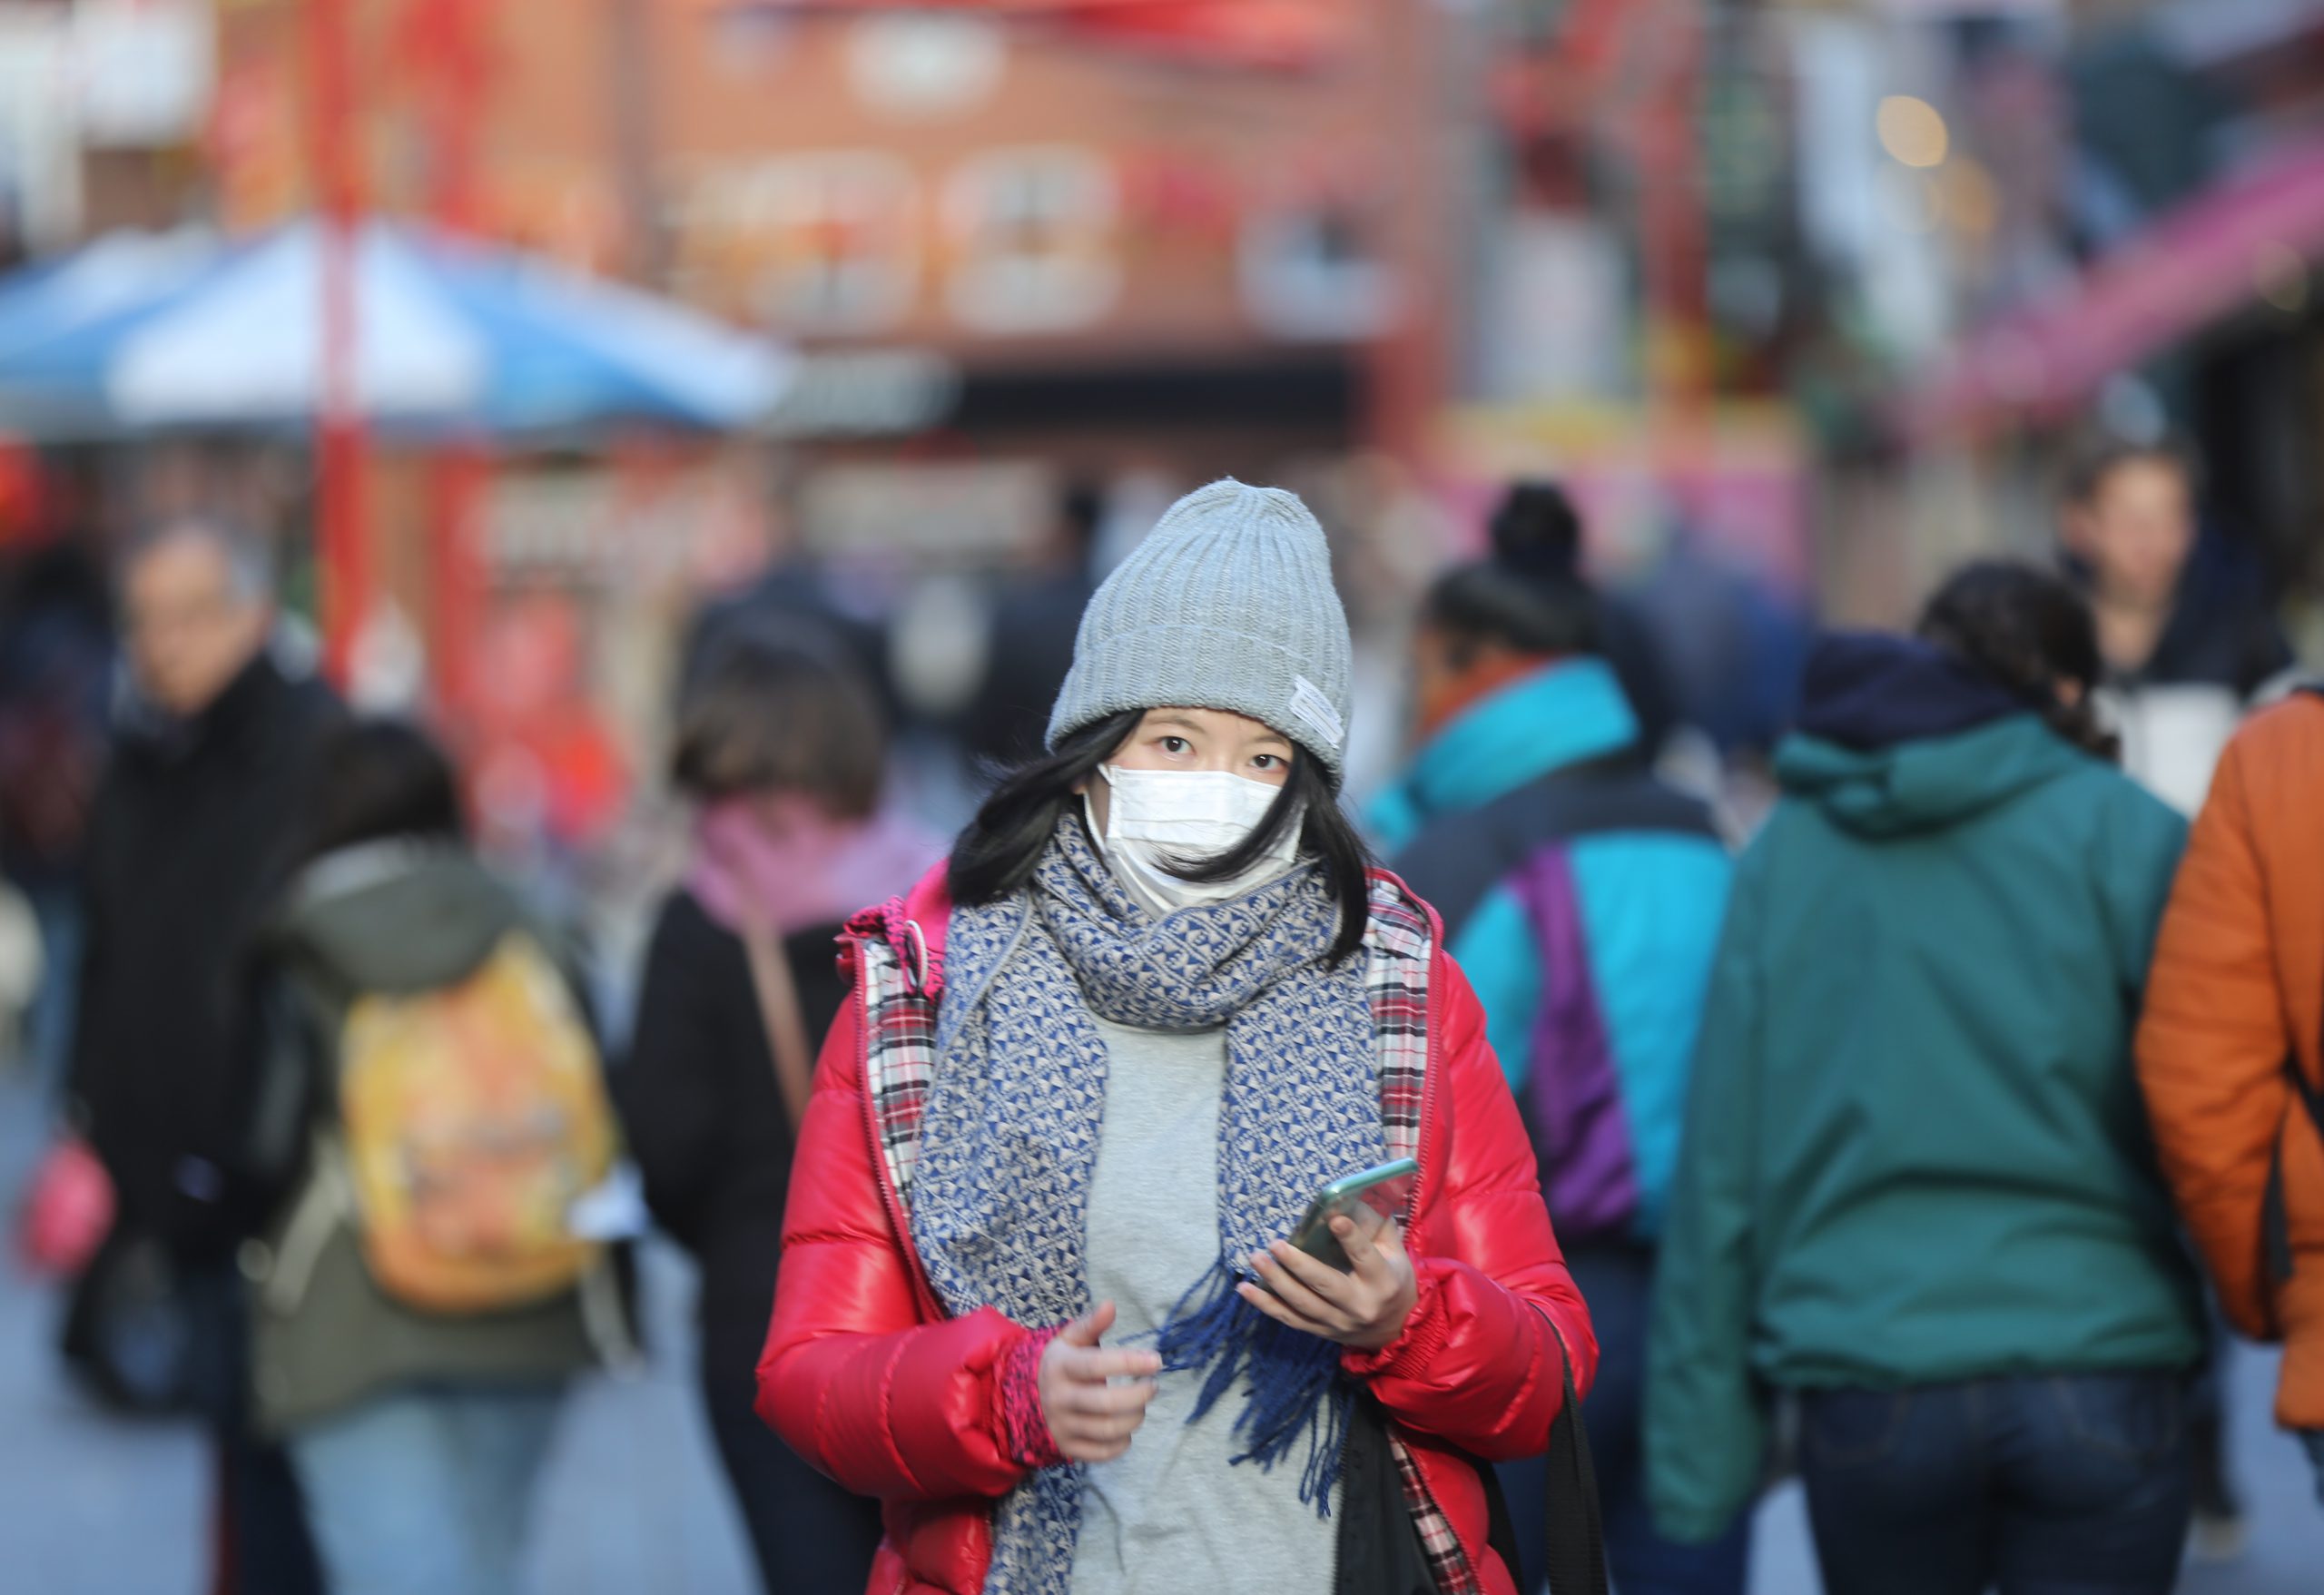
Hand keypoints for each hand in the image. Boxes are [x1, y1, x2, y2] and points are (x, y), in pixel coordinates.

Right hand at [1038, 1301, 1163, 1463]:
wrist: (1027, 1398)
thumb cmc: (1061, 1364)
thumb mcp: (1070, 1339)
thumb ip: (1091, 1324)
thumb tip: (1110, 1305)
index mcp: (1061, 1366)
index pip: (1097, 1365)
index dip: (1129, 1363)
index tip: (1156, 1361)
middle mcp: (1059, 1398)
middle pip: (1106, 1403)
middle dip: (1139, 1395)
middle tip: (1153, 1386)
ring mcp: (1062, 1426)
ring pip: (1108, 1429)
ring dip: (1134, 1418)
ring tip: (1141, 1405)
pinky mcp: (1068, 1448)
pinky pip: (1101, 1453)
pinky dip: (1121, 1444)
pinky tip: (1126, 1429)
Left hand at [1239, 1216, 1417, 1351]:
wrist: (1394, 1328)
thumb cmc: (1392, 1278)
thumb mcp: (1394, 1252)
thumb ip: (1374, 1225)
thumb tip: (1345, 1196)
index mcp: (1383, 1281)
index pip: (1365, 1257)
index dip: (1351, 1238)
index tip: (1334, 1219)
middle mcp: (1359, 1304)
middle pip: (1326, 1284)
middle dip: (1298, 1265)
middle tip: (1275, 1244)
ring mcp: (1337, 1321)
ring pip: (1302, 1304)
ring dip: (1275, 1281)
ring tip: (1256, 1258)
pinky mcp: (1320, 1331)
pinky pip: (1289, 1319)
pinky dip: (1265, 1305)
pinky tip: (1244, 1289)